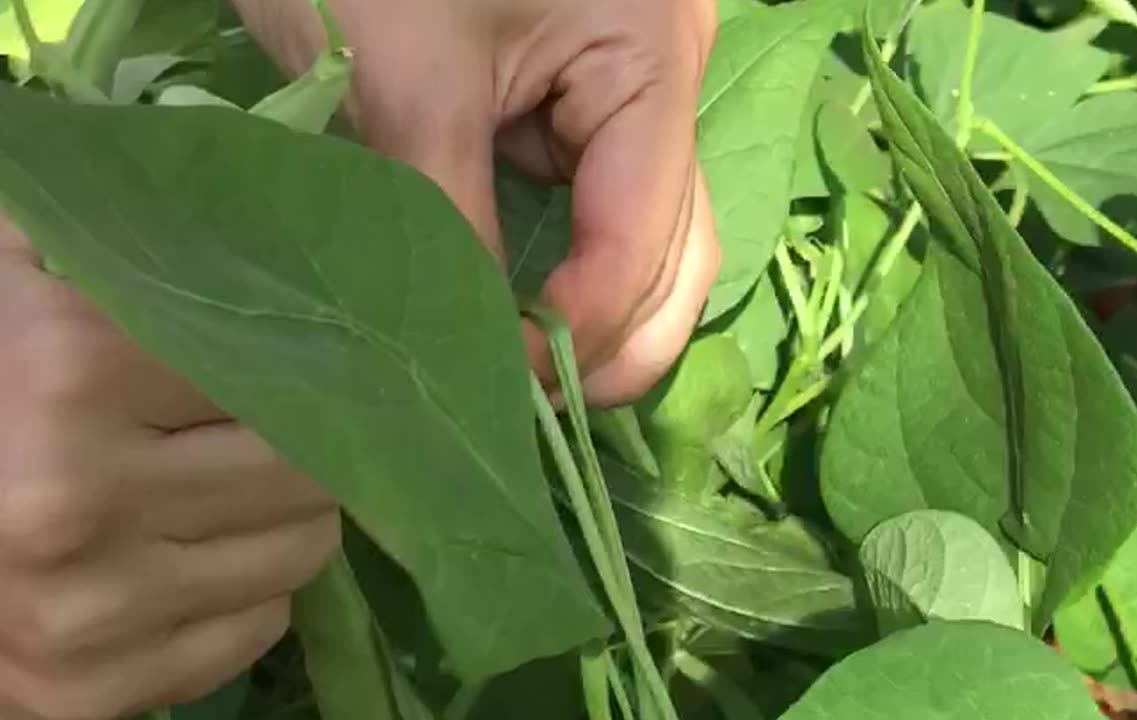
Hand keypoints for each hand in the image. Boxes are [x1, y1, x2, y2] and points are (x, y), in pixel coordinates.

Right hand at [0, 219, 339, 719]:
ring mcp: (89, 610)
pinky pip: (256, 629)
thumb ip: (113, 236)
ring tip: (235, 490)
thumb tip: (244, 193)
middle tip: (277, 428)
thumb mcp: (23, 285)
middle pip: (308, 465)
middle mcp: (80, 498)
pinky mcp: (92, 693)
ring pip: (301, 553)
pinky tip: (192, 559)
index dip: (302, 360)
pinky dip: (247, 593)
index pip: (280, 362)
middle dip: (308, 444)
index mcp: (69, 371)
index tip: (307, 357)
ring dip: (290, 518)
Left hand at [234, 0, 720, 405]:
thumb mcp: (407, 79)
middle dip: (616, 339)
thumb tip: (471, 352)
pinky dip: (561, 270)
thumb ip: (447, 218)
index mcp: (651, 56)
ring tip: (529, 382)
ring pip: (646, 239)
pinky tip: (518, 316)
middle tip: (534, 412)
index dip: (583, 326)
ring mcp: (626, 95)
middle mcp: (664, 82)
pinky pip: (591, 208)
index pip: (645, 232)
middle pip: (678, 249)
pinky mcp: (577, 102)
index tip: (505, 392)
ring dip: (596, 316)